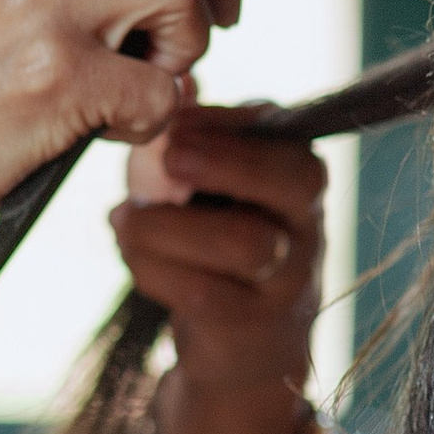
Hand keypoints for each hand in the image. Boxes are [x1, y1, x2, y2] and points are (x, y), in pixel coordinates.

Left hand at [116, 106, 325, 433]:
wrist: (240, 348)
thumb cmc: (210, 239)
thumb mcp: (203, 179)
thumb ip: (188, 132)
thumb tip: (176, 84)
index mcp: (299, 174)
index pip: (287, 134)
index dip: (227, 122)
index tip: (171, 117)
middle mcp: (309, 224)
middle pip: (293, 180)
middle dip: (225, 160)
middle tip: (165, 153)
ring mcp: (288, 280)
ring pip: (247, 243)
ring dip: (171, 224)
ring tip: (125, 216)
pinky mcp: (251, 329)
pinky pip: (204, 294)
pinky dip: (152, 267)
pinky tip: (128, 249)